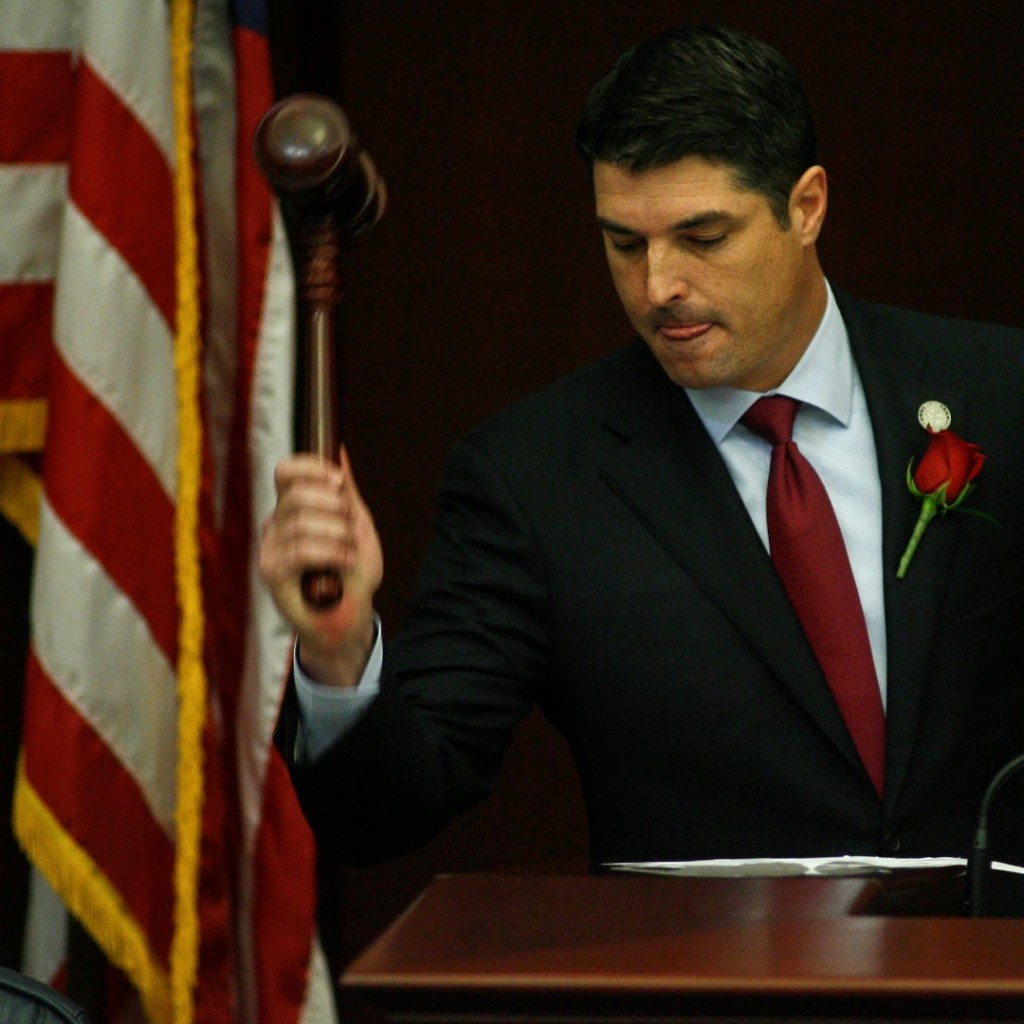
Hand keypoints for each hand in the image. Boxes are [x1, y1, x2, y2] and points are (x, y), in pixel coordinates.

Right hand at [259, 446, 382, 686]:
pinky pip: (299, 550)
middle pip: (295, 495)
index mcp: (293, 508)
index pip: (286, 472)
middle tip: (351, 525)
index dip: (311, 469)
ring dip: (338, 535)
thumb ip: (346, 493)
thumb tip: (340, 451)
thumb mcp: (356, 525)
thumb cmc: (351, 572)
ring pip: (301, 523)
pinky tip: (345, 563)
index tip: (339, 481)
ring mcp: (270, 548)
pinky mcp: (272, 572)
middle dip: (333, 506)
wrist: (349, 615)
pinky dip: (331, 553)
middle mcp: (275, 524)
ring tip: (351, 551)